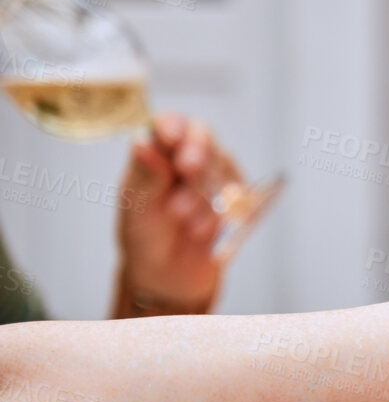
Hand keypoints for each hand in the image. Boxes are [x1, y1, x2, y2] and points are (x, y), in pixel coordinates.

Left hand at [115, 113, 228, 314]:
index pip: (168, 124)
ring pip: (221, 165)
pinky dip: (221, 212)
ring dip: (203, 193)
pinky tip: (202, 230)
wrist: (169, 277)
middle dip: (197, 154)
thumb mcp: (136, 209)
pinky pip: (238, 193)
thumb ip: (145, 176)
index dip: (173, 125)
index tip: (171, 137)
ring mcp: (213, 177)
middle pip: (202, 136)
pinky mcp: (234, 198)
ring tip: (184, 220)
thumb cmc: (145, 239)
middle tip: (187, 171)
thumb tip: (142, 142)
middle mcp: (185, 159)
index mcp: (155, 155)